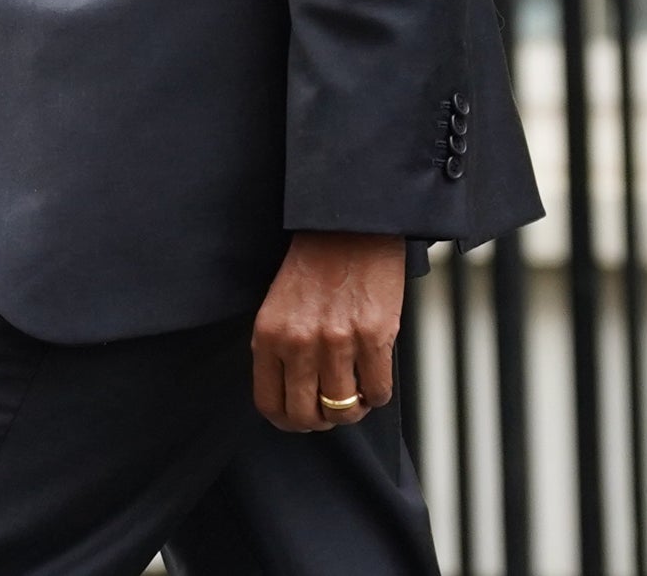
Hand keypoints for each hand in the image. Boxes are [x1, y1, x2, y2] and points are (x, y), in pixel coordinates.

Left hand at [251, 232, 403, 433]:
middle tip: (331, 408)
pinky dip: (377, 394)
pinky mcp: (374, 336)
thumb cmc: (315, 264)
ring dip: (352, 409)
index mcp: (269, 335)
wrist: (350, 225)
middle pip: (306, 416)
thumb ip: (280, 349)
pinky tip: (374, 377)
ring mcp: (337, 341)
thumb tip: (294, 395)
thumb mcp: (279, 306)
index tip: (301, 418)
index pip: (269, 404)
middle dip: (321, 420)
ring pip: (343, 410)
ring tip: (356, 392)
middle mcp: (299, 342)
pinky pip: (377, 392)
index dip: (287, 421)